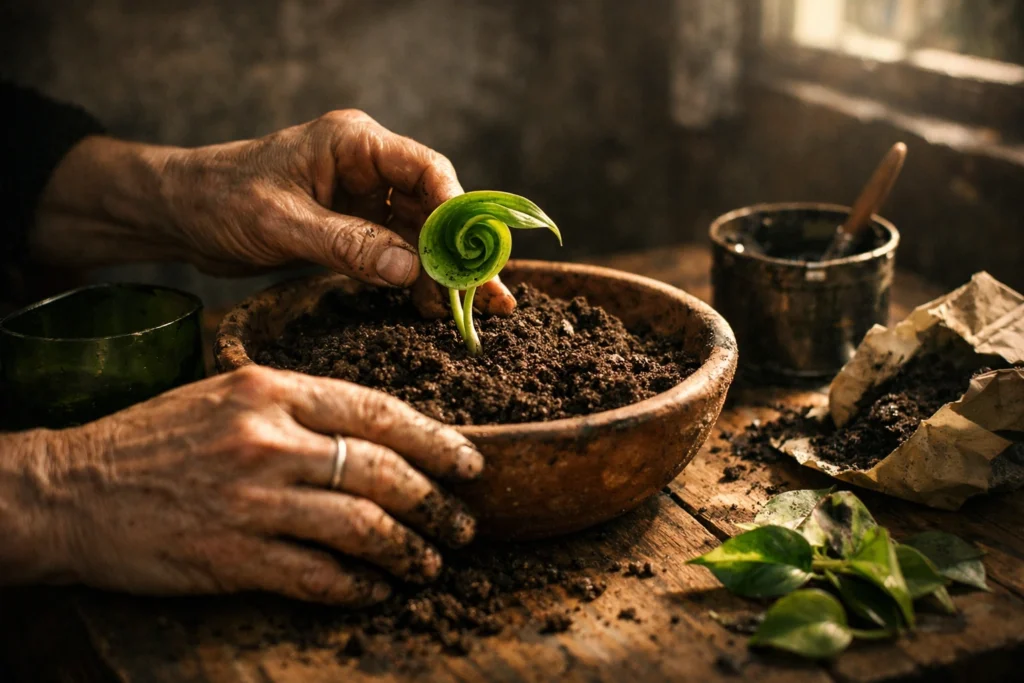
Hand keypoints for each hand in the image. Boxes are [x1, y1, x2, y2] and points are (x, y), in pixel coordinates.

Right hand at [0, 366, 482, 605]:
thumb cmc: (151, 439)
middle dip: (434, 502)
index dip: (434, 440)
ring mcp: (252, 500)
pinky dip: (355, 587)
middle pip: (381, 470)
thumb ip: (296, 408)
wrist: (71, 489)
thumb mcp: (224, 396)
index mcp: (270, 391)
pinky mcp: (233, 555)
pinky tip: (373, 592)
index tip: (469, 462)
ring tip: (428, 563)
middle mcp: (268, 441)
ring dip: (407, 550)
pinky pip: (317, 575)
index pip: (377, 411)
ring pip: (361, 525)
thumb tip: (371, 432)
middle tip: (462, 524)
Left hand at [31, 110, 514, 316]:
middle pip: (432, 208)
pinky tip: (430, 308)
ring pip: (418, 236)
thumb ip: (348, 245)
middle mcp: (367, 168)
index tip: (475, 256)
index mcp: (354, 145)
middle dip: (460, 253)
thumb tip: (412, 272)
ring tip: (470, 313)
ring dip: (441, 273)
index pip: (426, 171)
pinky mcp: (351, 228)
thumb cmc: (219, 201)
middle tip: (491, 296)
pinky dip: (411, 281)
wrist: (180, 214)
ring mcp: (361, 199)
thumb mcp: (282, 223)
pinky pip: (394, 254)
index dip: (458, 212)